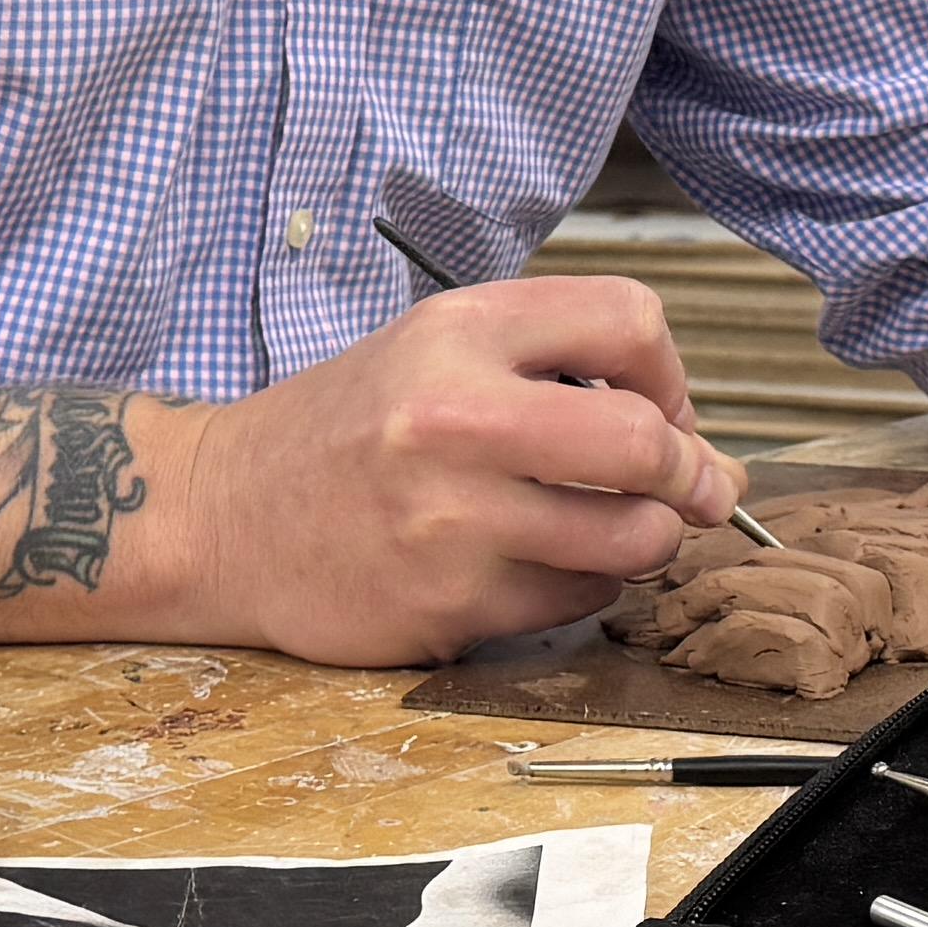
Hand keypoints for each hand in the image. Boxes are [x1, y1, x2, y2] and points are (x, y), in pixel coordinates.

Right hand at [154, 277, 753, 664]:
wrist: (220, 516)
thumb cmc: (345, 434)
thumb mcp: (434, 350)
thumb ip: (559, 372)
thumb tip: (706, 449)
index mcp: (459, 332)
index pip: (629, 322)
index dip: (671, 375)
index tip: (664, 410)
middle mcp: (456, 418)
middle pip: (645, 443)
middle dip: (691, 474)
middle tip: (692, 490)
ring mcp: (451, 519)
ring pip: (629, 538)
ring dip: (647, 540)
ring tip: (616, 531)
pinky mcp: (447, 604)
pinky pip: (576, 600)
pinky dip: (585, 587)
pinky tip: (544, 566)